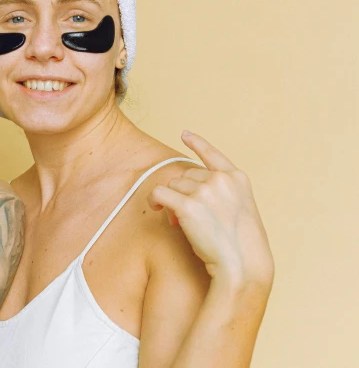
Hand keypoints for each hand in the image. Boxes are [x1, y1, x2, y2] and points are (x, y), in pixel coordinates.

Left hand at [148, 131, 273, 292]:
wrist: (243, 265)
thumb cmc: (241, 246)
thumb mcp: (239, 211)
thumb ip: (220, 195)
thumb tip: (184, 193)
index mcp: (237, 179)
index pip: (213, 154)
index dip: (197, 143)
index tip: (184, 134)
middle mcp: (221, 180)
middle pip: (185, 175)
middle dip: (182, 192)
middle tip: (184, 216)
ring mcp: (204, 190)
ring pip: (172, 185)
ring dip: (171, 201)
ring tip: (179, 222)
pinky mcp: (187, 205)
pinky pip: (159, 194)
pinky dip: (155, 201)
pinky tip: (158, 210)